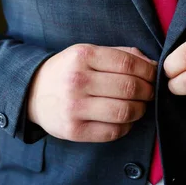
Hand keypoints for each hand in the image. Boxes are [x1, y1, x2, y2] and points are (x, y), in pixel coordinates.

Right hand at [27, 44, 157, 141]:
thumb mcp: (88, 52)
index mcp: (83, 56)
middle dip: (148, 91)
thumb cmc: (68, 70)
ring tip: (138, 106)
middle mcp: (77, 81)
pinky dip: (126, 126)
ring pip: (124, 111)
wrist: (32, 92)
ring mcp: (74, 107)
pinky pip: (113, 132)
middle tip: (149, 93)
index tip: (154, 76)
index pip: (129, 64)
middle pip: (130, 88)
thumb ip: (121, 54)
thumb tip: (152, 65)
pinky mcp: (73, 131)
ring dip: (140, 110)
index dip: (149, 71)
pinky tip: (124, 119)